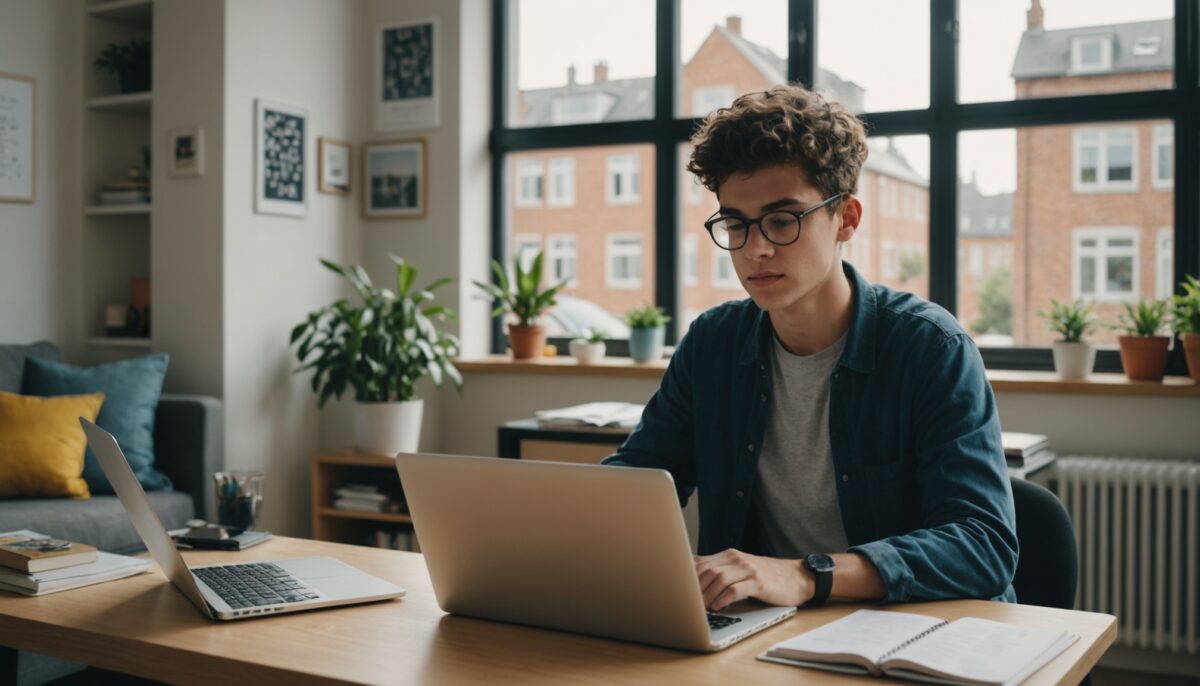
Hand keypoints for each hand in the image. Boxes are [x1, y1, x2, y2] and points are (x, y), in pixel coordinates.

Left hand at [694, 548, 813, 610]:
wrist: (796, 578)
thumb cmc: (766, 577)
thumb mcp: (741, 569)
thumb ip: (720, 570)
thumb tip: (691, 578)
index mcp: (729, 555)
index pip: (700, 562)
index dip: (686, 577)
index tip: (677, 592)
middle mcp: (737, 559)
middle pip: (706, 570)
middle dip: (694, 589)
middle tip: (687, 604)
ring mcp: (748, 569)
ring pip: (719, 579)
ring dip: (707, 595)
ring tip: (701, 608)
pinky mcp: (758, 583)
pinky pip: (735, 590)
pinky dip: (723, 599)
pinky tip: (718, 607)